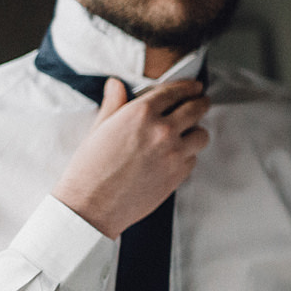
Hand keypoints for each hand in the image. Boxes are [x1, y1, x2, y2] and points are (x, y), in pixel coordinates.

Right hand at [51, 78, 209, 239]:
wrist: (89, 207)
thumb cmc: (89, 168)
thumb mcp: (99, 129)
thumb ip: (114, 103)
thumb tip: (116, 84)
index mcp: (141, 113)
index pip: (176, 91)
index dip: (188, 87)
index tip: (195, 88)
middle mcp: (162, 129)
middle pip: (197, 108)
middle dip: (200, 103)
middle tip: (200, 103)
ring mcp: (173, 152)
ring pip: (201, 134)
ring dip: (195, 132)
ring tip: (187, 133)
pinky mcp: (178, 174)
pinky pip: (193, 158)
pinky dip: (187, 156)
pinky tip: (174, 157)